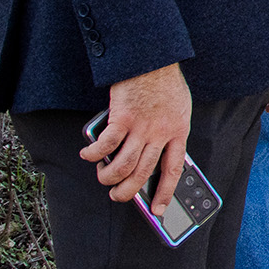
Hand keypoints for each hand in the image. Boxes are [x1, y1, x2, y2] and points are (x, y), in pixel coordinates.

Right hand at [81, 62, 191, 209]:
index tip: (157, 210)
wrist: (152, 57)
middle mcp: (160, 132)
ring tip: (103, 176)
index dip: (164, 192)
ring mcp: (141, 126)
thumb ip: (170, 132)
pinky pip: (105, 146)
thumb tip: (158, 156)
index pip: (173, 170)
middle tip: (117, 197)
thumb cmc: (165, 83)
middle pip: (142, 174)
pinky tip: (88, 154)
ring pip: (123, 165)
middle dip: (127, 192)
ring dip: (108, 177)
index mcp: (178, 131)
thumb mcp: (180, 109)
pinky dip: (93, 154)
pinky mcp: (122, 118)